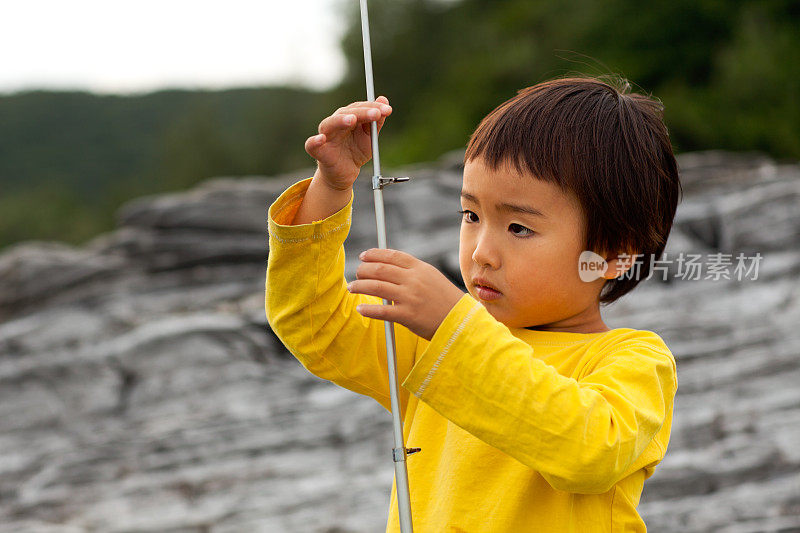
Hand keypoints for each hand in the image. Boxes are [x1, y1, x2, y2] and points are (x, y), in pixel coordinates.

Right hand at [304, 96, 392, 190]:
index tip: (387, 110)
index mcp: (348, 117)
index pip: (359, 107)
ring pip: (329, 124)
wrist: (346, 174)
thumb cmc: (355, 152)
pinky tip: (321, 139)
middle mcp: (335, 123)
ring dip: (340, 120)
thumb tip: (384, 100)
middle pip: (346, 113)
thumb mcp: (370, 138)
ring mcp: (326, 136)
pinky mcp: (318, 151)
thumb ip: (377, 121)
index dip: (372, 107)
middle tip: (376, 114)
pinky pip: (312, 145)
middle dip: (362, 112)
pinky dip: (314, 141)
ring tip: (352, 120)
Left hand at [347, 248, 464, 340]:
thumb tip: (387, 267)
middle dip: (363, 270)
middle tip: (356, 273)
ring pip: (377, 287)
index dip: (374, 254)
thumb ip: (412, 271)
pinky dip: (368, 309)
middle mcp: (413, 280)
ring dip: (360, 286)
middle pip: (380, 269)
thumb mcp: (431, 277)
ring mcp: (410, 297)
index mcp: (420, 268)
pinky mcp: (407, 315)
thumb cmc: (444, 300)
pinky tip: (360, 309)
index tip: (363, 256)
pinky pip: (382, 311)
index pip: (392, 255)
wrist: (460, 321)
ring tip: (352, 287)